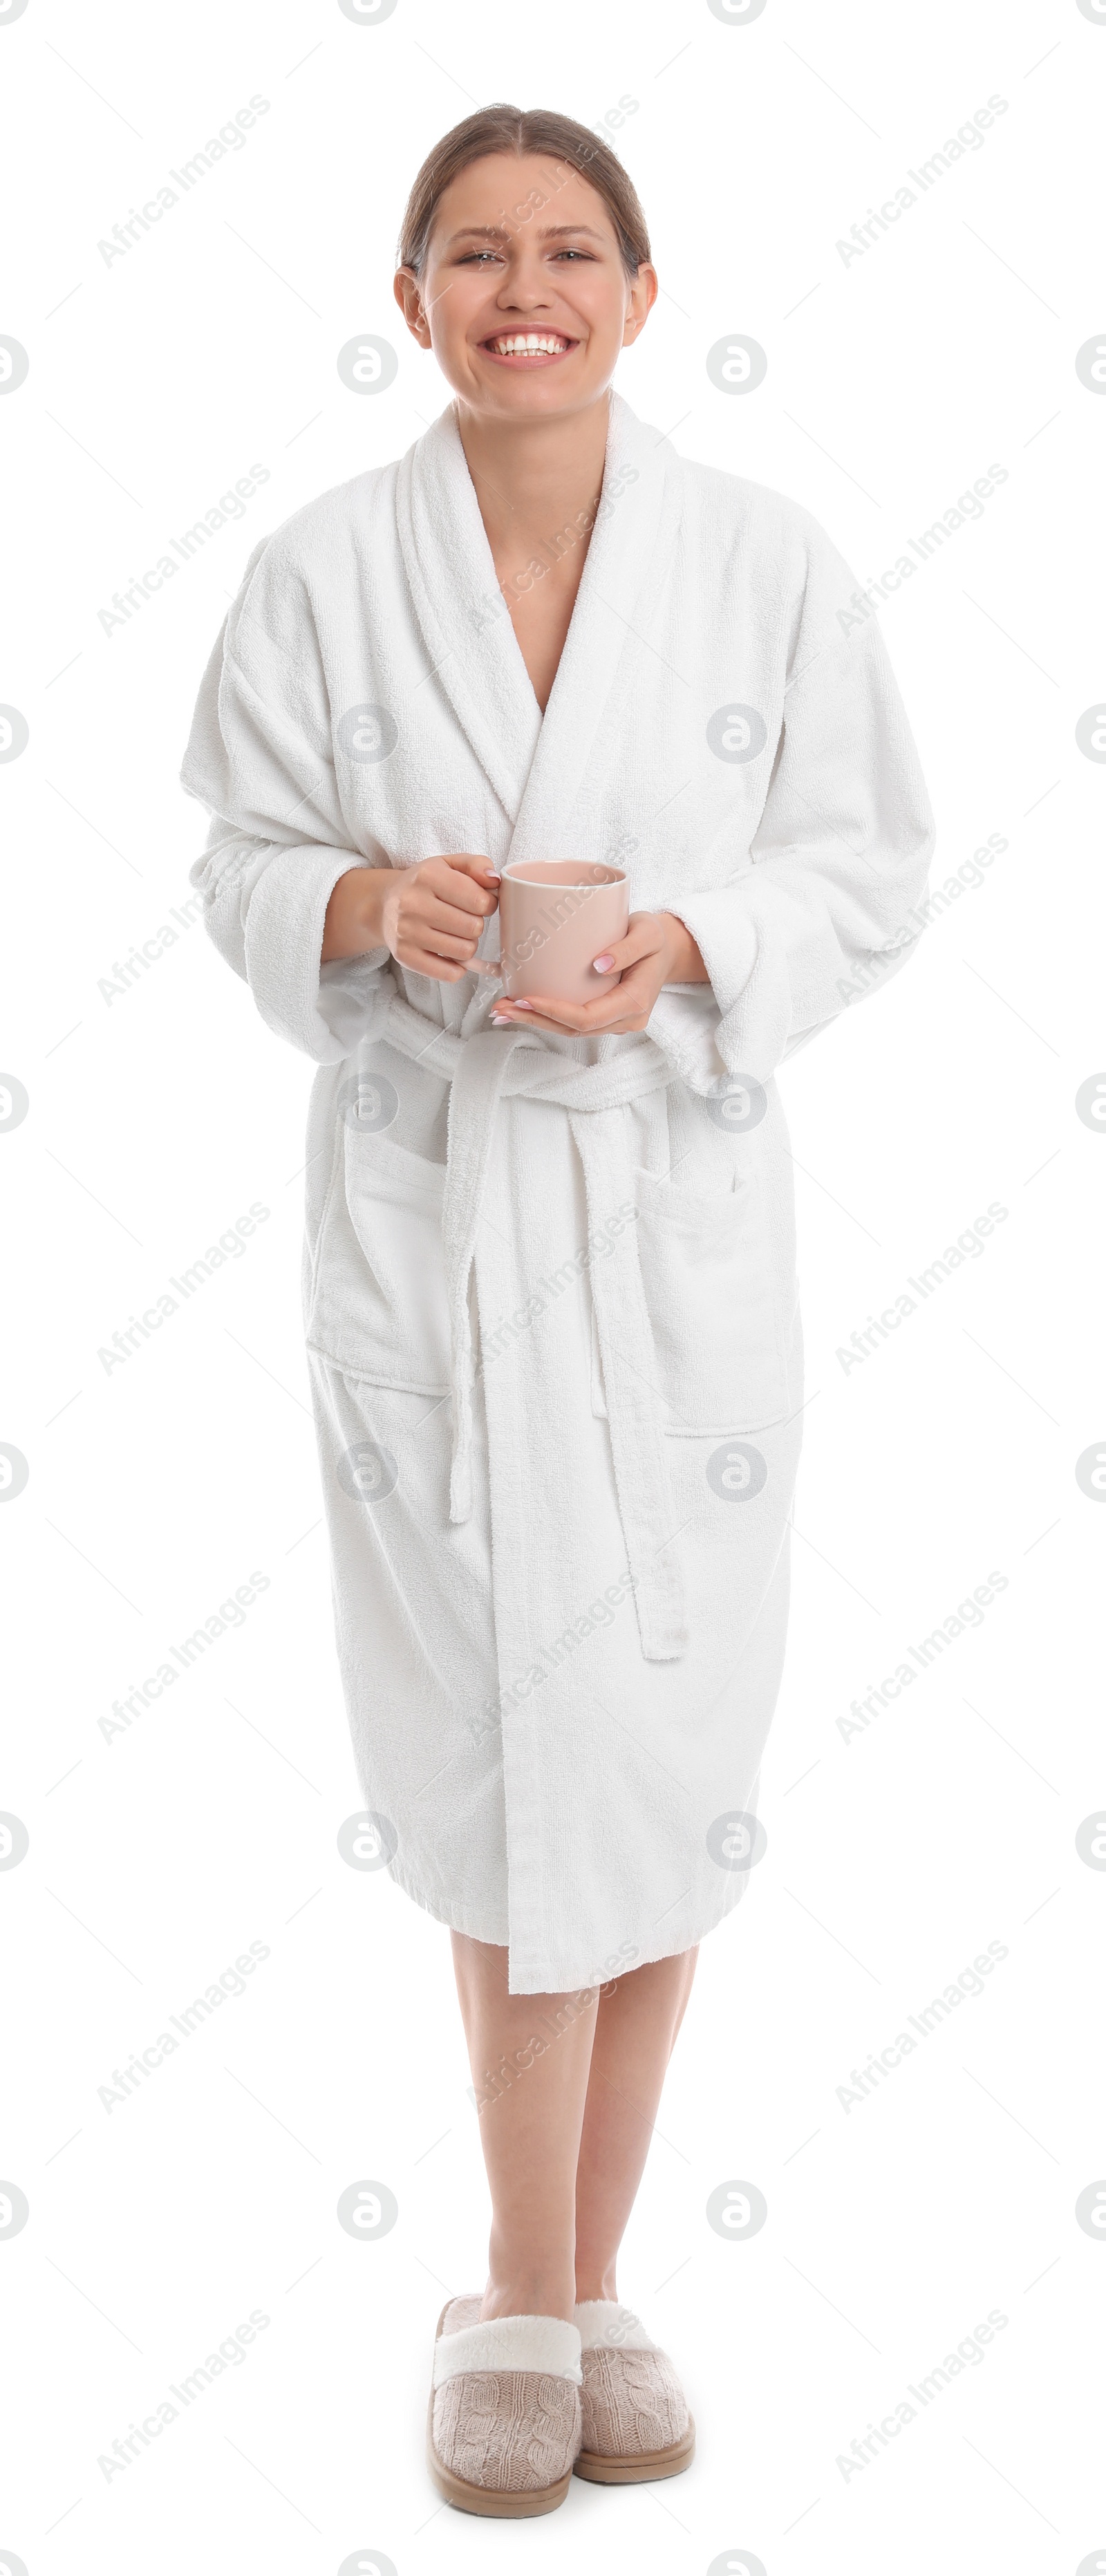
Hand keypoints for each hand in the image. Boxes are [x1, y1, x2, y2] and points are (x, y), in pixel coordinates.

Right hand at [321, 854, 499, 978]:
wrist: (384, 904)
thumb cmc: (424, 885)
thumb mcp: (449, 865)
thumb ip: (476, 865)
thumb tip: (495, 881)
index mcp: (428, 876)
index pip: (479, 901)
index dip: (488, 904)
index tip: (479, 903)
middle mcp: (413, 903)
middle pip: (473, 927)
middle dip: (476, 925)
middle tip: (465, 919)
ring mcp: (406, 932)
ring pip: (464, 951)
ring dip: (467, 945)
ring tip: (456, 935)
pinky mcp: (404, 956)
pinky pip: (449, 973)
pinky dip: (456, 967)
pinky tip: (450, 954)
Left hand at [490, 910, 706, 1036]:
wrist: (668, 949)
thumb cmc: (656, 937)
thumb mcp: (648, 932)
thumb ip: (628, 948)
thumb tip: (599, 965)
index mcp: (635, 1003)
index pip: (588, 1017)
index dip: (554, 1012)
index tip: (525, 998)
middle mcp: (625, 1020)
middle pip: (574, 1030)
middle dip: (535, 1020)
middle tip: (500, 1008)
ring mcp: (615, 1022)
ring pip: (570, 1031)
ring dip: (535, 1022)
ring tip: (502, 1010)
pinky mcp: (605, 1016)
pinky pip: (574, 1023)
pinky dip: (546, 1017)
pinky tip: (523, 1008)